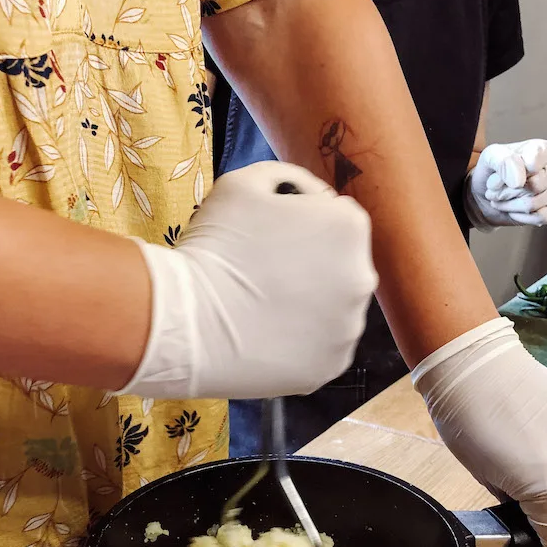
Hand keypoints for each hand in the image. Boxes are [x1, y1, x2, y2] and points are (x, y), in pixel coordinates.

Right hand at [120, 162, 376, 399]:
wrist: (185, 321)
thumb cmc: (213, 245)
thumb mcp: (244, 183)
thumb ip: (290, 179)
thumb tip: (313, 196)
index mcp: (350, 227)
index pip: (338, 218)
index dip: (302, 223)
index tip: (269, 236)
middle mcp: (362, 278)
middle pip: (341, 266)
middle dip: (313, 266)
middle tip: (264, 273)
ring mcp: (348, 328)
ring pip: (333, 310)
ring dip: (309, 305)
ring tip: (262, 306)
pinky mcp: (330, 368)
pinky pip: (321, 348)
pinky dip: (300, 343)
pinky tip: (265, 335)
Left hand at [465, 140, 546, 229]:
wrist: (486, 194)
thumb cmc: (492, 171)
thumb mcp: (490, 157)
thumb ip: (503, 162)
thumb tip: (519, 181)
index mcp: (543, 148)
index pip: (535, 163)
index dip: (514, 172)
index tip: (498, 175)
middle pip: (536, 186)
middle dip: (508, 191)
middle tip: (495, 189)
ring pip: (535, 203)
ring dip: (510, 205)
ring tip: (500, 198)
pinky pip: (541, 217)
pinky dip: (521, 217)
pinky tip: (512, 210)